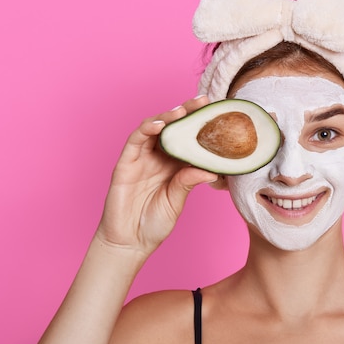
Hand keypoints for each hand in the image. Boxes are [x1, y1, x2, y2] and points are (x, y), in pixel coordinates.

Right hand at [93, 96, 217, 256]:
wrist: (130, 242)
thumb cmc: (154, 223)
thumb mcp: (176, 201)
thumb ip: (188, 182)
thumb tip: (212, 170)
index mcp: (175, 165)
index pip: (189, 139)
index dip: (201, 126)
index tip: (218, 113)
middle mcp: (158, 158)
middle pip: (172, 128)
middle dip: (187, 112)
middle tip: (203, 101)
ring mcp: (141, 159)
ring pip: (154, 129)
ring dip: (167, 116)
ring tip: (182, 111)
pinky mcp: (125, 163)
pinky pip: (135, 141)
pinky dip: (146, 129)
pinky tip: (159, 125)